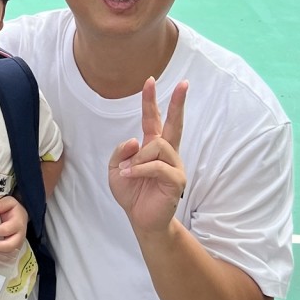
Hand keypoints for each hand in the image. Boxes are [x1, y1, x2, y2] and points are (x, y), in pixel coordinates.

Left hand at [0, 194, 28, 257]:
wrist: (20, 215)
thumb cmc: (13, 209)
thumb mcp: (9, 202)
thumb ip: (1, 204)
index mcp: (18, 222)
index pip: (7, 229)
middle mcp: (19, 235)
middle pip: (11, 244)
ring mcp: (17, 242)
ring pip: (9, 251)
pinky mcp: (13, 247)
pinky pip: (6, 254)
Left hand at [108, 77, 188, 243]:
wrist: (140, 218)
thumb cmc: (131, 192)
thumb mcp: (115, 169)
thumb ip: (121, 151)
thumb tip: (136, 139)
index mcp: (152, 146)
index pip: (153, 119)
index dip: (150, 100)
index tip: (149, 81)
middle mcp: (166, 152)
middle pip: (175, 123)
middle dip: (178, 103)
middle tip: (184, 84)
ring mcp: (174, 165)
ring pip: (158, 146)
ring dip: (139, 158)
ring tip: (129, 171)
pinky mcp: (176, 179)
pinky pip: (158, 166)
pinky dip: (141, 169)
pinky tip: (131, 175)